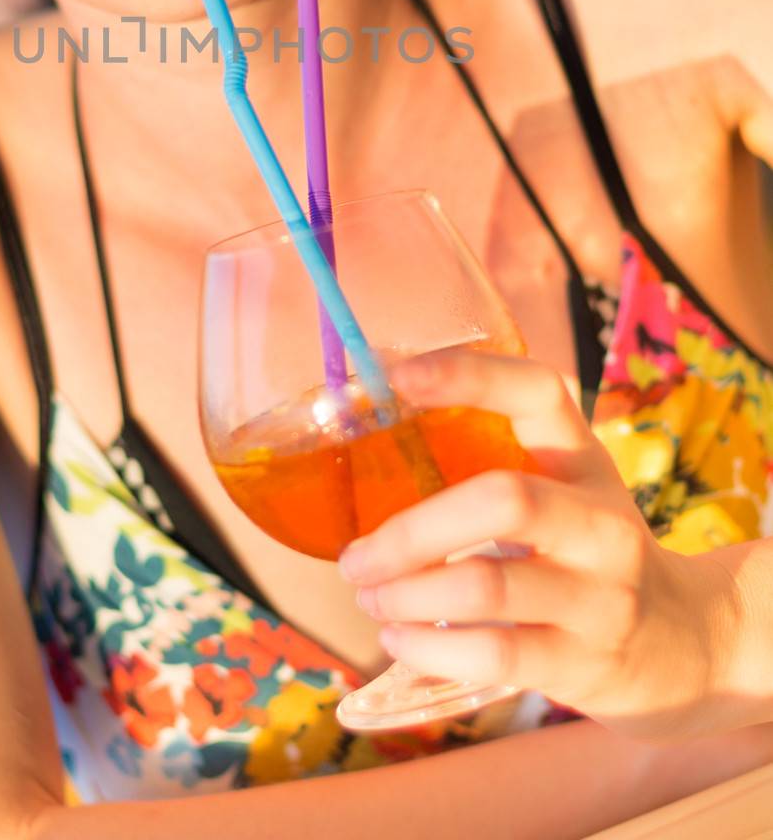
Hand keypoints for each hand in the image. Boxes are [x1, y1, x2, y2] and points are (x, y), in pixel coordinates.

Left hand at [337, 347, 740, 740]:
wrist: (681, 642)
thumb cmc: (586, 550)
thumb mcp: (564, 490)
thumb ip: (488, 463)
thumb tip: (361, 435)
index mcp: (584, 459)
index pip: (538, 392)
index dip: (469, 375)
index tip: (399, 377)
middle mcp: (600, 521)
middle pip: (504, 500)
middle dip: (413, 530)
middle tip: (356, 556)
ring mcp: (600, 595)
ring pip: (487, 585)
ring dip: (406, 593)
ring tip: (369, 597)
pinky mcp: (585, 661)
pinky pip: (495, 653)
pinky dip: (429, 647)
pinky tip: (398, 638)